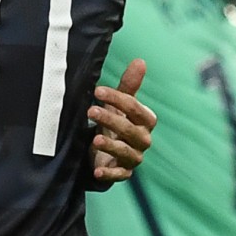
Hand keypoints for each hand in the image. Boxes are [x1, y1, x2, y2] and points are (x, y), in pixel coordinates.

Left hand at [88, 58, 155, 183]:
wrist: (108, 149)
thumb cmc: (116, 120)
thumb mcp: (119, 103)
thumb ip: (129, 85)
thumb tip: (140, 61)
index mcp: (145, 120)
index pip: (134, 108)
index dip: (117, 98)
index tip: (97, 89)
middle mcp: (143, 139)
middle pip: (130, 129)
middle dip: (111, 119)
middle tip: (91, 110)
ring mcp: (134, 157)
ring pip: (125, 152)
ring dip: (111, 146)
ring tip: (95, 139)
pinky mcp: (123, 172)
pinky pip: (119, 174)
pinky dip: (108, 173)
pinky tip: (96, 170)